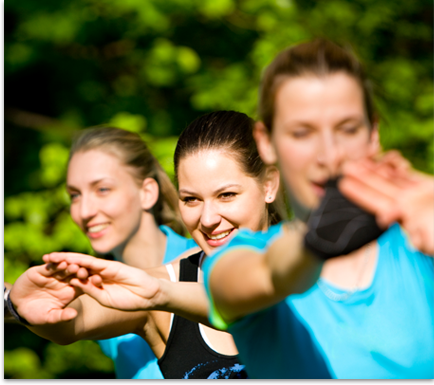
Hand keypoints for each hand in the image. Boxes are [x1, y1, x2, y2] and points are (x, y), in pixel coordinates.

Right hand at [9, 262, 84, 324]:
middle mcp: (65, 280)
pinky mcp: (42, 270)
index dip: (87, 283)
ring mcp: (54, 274)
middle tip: (80, 270)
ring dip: (65, 265)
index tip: (92, 282)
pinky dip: (50, 263)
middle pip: (74, 274)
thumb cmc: (37, 314)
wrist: (19, 307)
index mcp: (71, 290)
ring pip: (62, 268)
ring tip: (67, 264)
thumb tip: (74, 315)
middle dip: (77, 271)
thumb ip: (61, 316)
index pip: (82, 284)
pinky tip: (52, 260)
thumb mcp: (49, 317)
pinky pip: (48, 266)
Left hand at [43, 253, 163, 310]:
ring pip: (82, 262)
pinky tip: (67, 258)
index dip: (64, 275)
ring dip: (66, 258)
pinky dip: (79, 259)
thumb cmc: (130, 301)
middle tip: (44, 260)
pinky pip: (92, 262)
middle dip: (61, 263)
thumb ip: (91, 290)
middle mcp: (99, 274)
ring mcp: (104, 269)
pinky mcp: (110, 265)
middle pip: (77, 267)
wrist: (148, 296)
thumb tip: (73, 283)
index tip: (48, 275)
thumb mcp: (105, 299)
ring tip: (51, 257)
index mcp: (97, 284)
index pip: (77, 278)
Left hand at [340, 152, 433, 254]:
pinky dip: (398, 169)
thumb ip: (411, 229)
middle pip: (380, 189)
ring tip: (360, 160)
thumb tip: (383, 217)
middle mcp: (409, 207)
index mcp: (406, 218)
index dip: (359, 193)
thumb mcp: (432, 239)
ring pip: (393, 180)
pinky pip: (410, 177)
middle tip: (343, 167)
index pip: (376, 203)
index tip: (342, 184)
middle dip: (362, 178)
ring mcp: (419, 198)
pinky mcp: (430, 189)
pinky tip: (385, 161)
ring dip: (377, 170)